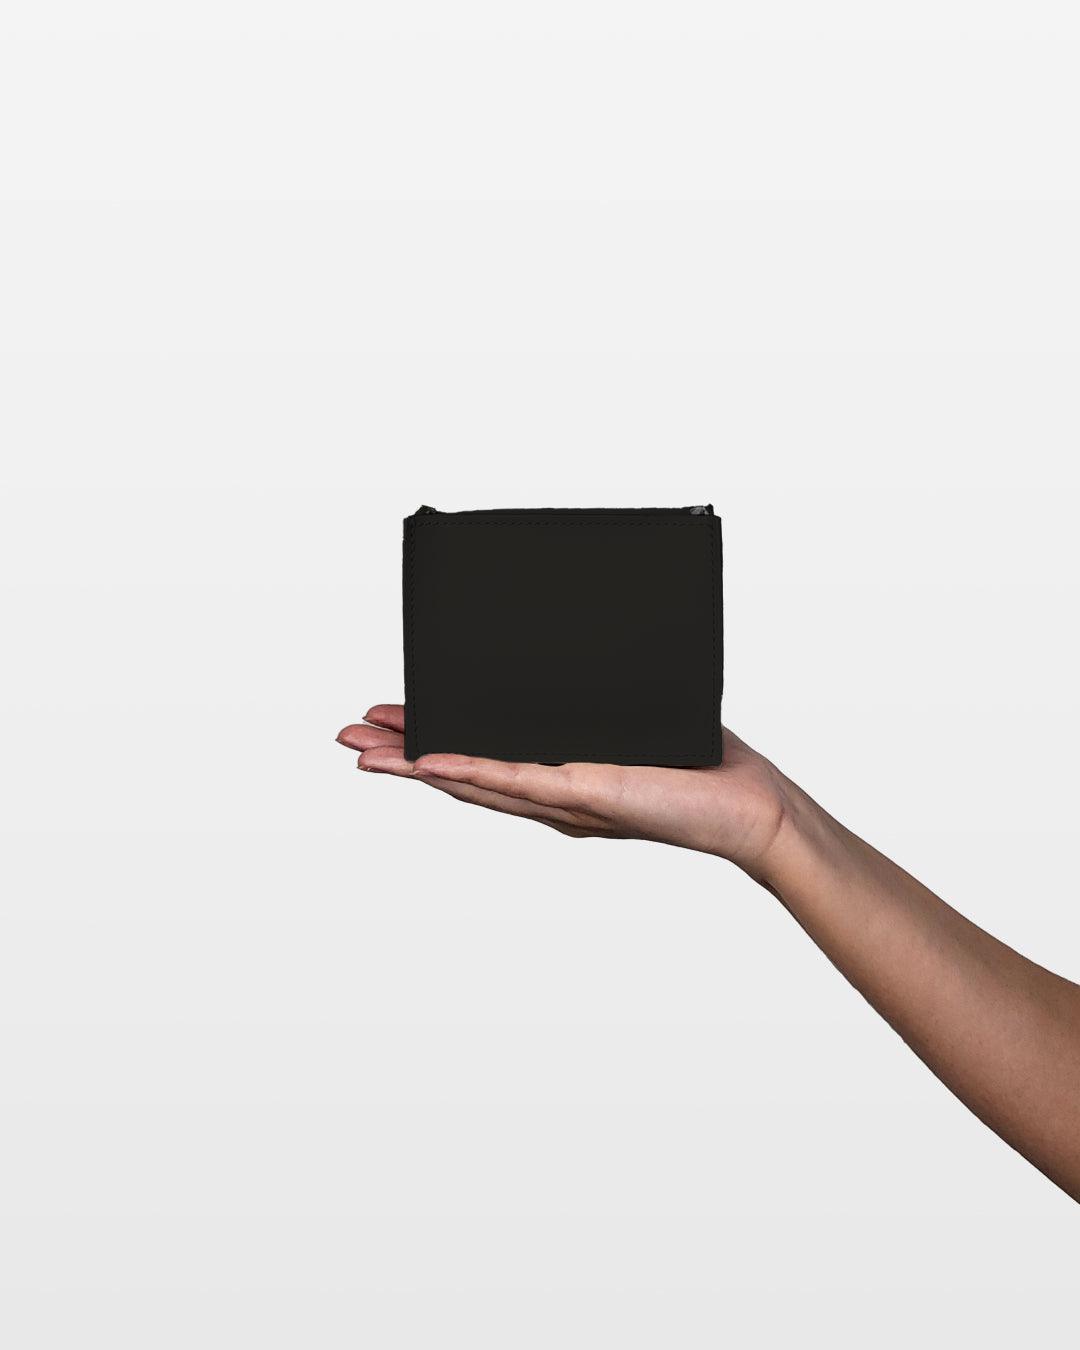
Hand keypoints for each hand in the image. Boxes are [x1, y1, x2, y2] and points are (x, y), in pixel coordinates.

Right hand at [336, 705, 787, 873]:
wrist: (748, 807)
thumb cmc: (702, 765)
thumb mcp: (635, 715)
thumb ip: (596, 697)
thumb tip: (568, 649)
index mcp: (557, 777)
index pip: (480, 758)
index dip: (428, 743)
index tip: (388, 721)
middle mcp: (551, 795)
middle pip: (460, 774)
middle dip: (400, 757)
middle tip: (345, 737)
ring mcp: (565, 799)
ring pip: (475, 782)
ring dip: (415, 767)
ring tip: (365, 753)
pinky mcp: (589, 795)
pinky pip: (518, 781)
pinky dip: (470, 772)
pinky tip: (428, 765)